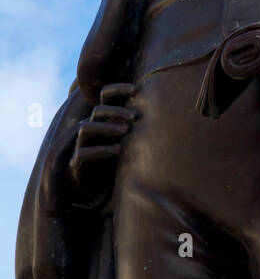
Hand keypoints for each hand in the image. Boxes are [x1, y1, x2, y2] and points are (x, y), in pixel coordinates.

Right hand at [68, 83, 137, 202]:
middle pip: (97, 111)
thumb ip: (137, 125)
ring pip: (86, 128)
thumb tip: (163, 108)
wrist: (95, 189)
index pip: (104, 97)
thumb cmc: (116, 161)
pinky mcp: (76, 164)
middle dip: (115, 111)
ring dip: (107, 127)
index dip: (117, 89)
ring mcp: (81, 146)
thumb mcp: (128, 140)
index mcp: (102, 120)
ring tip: (126, 130)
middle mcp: (90, 130)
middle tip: (134, 116)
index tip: (136, 88)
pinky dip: (102, 149)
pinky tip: (118, 150)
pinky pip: (83, 153)